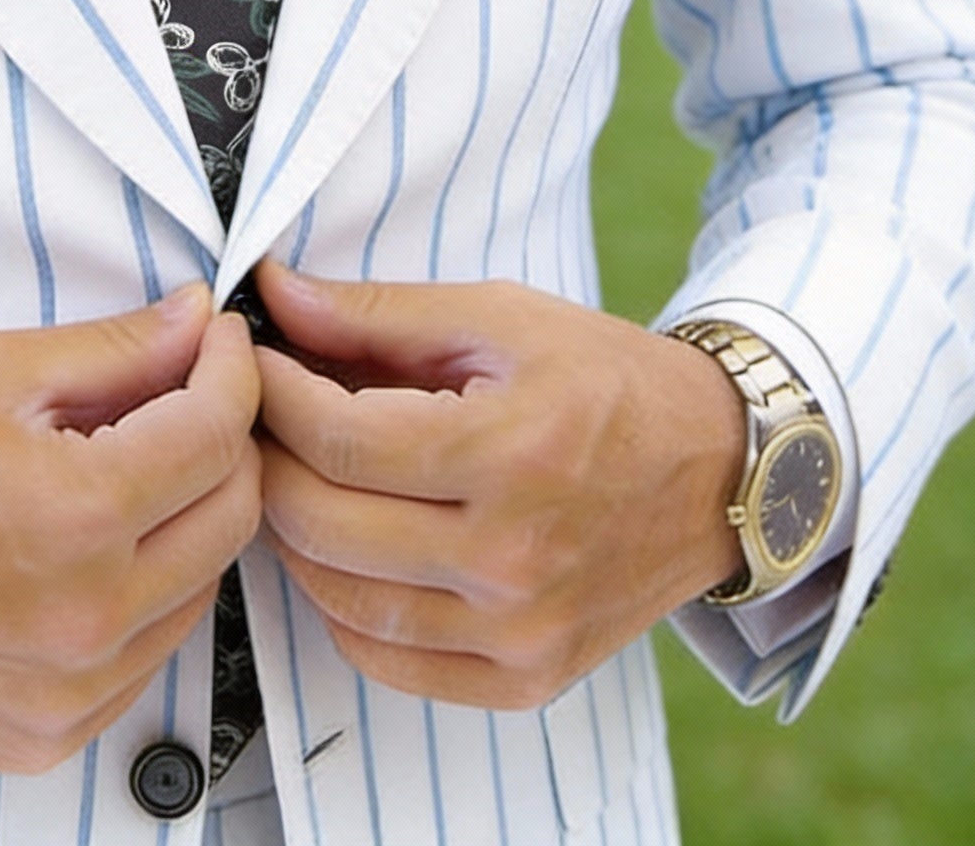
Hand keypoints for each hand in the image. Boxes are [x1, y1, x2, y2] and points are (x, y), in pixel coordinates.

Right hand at [0, 288, 259, 773]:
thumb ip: (112, 350)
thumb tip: (193, 322)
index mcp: (76, 515)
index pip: (220, 429)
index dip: (232, 366)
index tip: (218, 341)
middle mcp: (87, 616)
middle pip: (235, 510)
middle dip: (227, 436)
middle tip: (187, 394)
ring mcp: (72, 690)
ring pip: (203, 584)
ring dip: (190, 516)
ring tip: (128, 470)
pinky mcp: (49, 735)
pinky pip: (149, 654)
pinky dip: (146, 592)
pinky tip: (94, 549)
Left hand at [253, 262, 743, 710]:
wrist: (719, 469)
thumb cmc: (608, 381)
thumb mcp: (501, 317)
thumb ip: (379, 313)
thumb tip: (276, 295)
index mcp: (512, 451)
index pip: (337, 440)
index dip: (273, 396)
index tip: (254, 363)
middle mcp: (514, 556)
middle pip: (322, 524)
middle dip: (269, 460)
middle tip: (263, 418)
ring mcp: (519, 630)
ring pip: (339, 598)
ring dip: (296, 534)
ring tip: (304, 476)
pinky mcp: (524, 679)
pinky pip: (386, 658)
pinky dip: (344, 605)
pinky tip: (350, 549)